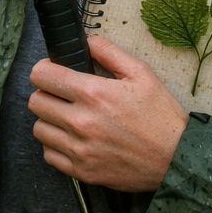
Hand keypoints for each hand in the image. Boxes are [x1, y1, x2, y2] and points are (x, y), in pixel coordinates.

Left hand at [28, 35, 188, 191]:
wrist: (176, 160)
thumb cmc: (161, 117)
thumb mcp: (141, 73)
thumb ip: (109, 52)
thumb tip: (86, 41)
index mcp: (93, 93)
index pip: (41, 75)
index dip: (45, 69)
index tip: (53, 72)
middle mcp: (81, 122)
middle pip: (35, 101)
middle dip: (46, 93)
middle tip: (63, 96)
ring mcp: (79, 149)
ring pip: (39, 129)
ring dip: (50, 121)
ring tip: (69, 118)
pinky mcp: (82, 171)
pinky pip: (48, 155)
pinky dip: (56, 146)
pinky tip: (73, 140)